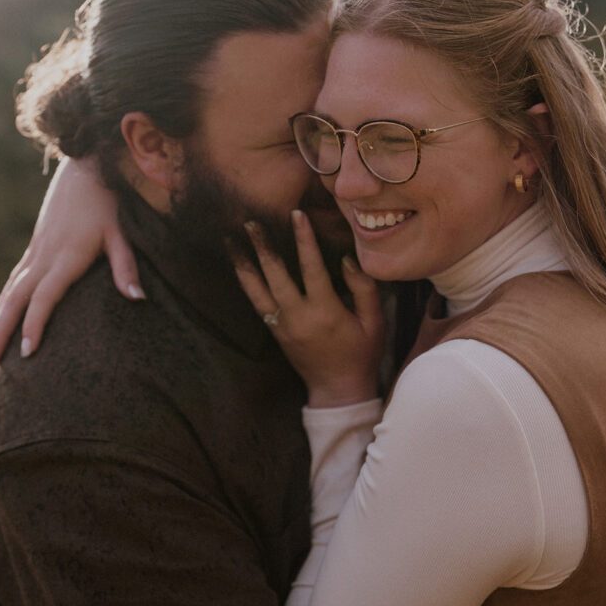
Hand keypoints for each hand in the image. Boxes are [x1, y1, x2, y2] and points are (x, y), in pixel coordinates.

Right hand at [0, 157, 141, 362]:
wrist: (84, 168)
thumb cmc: (107, 202)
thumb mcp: (121, 233)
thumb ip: (126, 266)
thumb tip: (138, 298)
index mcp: (66, 257)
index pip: (44, 298)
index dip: (34, 325)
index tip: (27, 353)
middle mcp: (45, 256)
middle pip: (16, 299)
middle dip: (2, 330)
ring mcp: (37, 250)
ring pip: (10, 290)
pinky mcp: (35, 245)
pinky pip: (14, 278)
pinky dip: (3, 300)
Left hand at [235, 209, 384, 407]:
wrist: (338, 390)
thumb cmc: (362, 354)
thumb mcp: (374, 322)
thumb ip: (363, 288)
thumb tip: (346, 259)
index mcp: (325, 312)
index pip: (311, 267)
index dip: (303, 239)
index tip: (296, 214)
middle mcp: (298, 317)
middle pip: (275, 275)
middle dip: (262, 247)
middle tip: (250, 222)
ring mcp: (283, 326)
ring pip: (256, 290)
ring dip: (244, 264)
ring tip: (231, 242)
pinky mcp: (276, 333)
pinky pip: (257, 304)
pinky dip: (247, 284)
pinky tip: (240, 268)